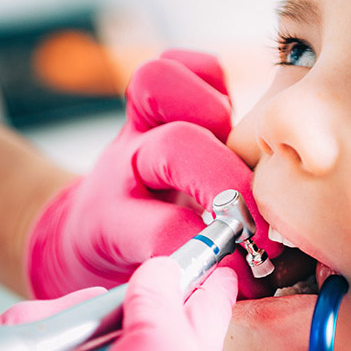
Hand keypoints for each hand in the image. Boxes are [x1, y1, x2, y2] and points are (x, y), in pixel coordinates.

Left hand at [26, 49, 280, 299]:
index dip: (211, 248)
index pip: (163, 229)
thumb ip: (199, 280)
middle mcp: (123, 165)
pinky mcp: (153, 102)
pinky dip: (210, 78)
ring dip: (212, 111)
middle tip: (262, 223)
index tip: (248, 274)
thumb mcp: (149, 285)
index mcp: (110, 222)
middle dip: (228, 180)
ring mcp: (136, 127)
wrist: (79, 233)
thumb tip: (272, 279)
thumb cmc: (127, 263)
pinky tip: (228, 114)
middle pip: (176, 146)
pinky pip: (179, 65)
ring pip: (160, 82)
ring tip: (246, 151)